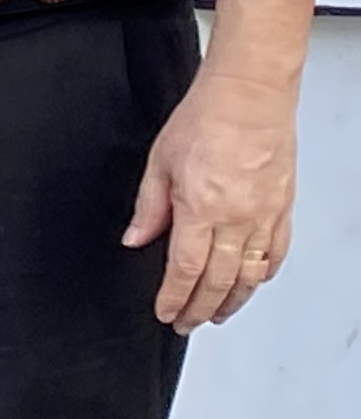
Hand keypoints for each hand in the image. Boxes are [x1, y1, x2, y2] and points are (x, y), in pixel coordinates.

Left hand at [124, 69, 299, 328]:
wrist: (250, 95)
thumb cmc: (206, 119)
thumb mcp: (159, 162)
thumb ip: (148, 208)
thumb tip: (136, 239)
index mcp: (201, 207)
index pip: (186, 269)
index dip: (174, 297)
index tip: (166, 313)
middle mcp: (237, 218)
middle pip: (218, 280)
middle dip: (199, 308)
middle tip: (186, 323)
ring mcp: (265, 215)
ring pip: (250, 274)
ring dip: (233, 300)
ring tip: (216, 314)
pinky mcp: (284, 208)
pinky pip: (276, 252)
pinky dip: (262, 273)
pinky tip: (251, 283)